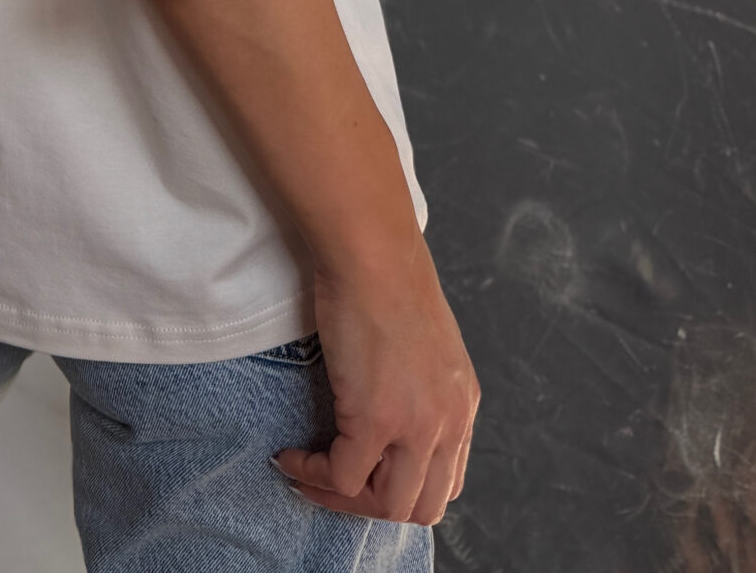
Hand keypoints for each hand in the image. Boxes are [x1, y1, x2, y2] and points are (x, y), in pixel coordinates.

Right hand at [275, 237, 477, 526]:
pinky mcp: (374, 418)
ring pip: (386, 505)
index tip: (364, 475)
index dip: (403, 487)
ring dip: (342, 500)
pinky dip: (314, 476)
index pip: (446, 479)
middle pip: (421, 505)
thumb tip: (388, 400)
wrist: (371, 250)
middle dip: (372, 505)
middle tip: (332, 486)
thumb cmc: (386, 275)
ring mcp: (415, 425)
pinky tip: (292, 457)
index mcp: (463, 403)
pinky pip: (343, 476)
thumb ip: (420, 382)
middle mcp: (449, 422)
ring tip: (309, 476)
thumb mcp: (424, 341)